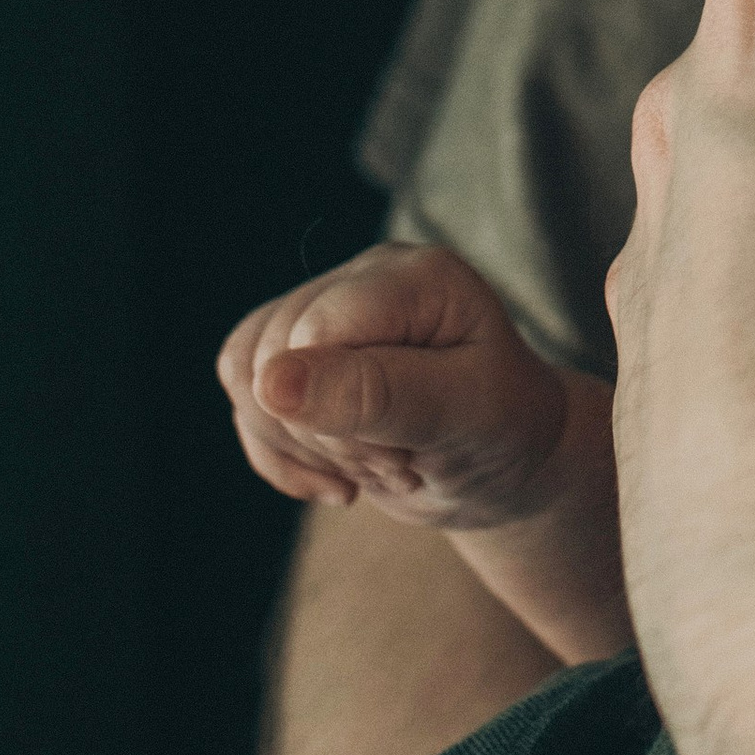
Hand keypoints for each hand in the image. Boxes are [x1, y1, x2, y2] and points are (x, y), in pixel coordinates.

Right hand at [218, 240, 586, 529]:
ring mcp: (327, 311)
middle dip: (328, 438)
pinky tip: (338, 479)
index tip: (407, 454)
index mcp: (417, 275)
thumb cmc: (505, 429)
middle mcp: (364, 277)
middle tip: (401, 464)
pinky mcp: (300, 354)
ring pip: (247, 379)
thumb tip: (272, 382)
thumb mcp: (462, 416)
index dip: (339, 411)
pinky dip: (281, 457)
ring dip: (303, 450)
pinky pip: (244, 402)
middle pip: (273, 356)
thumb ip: (375, 394)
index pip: (315, 331)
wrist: (510, 463)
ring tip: (377, 465)